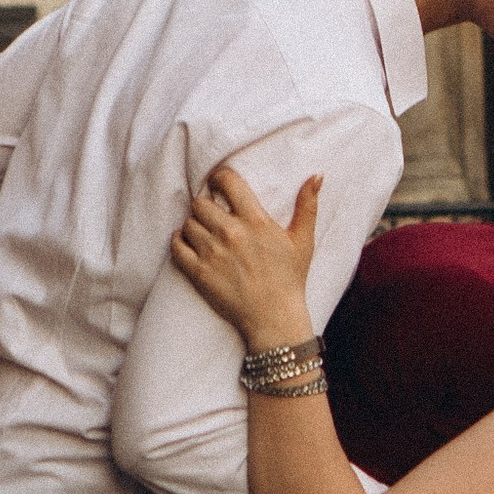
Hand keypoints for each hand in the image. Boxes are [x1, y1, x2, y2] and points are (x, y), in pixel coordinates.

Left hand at [171, 164, 322, 352]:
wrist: (274, 317)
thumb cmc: (290, 278)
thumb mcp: (303, 240)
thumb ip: (308, 205)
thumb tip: (317, 175)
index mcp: (255, 220)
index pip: (227, 181)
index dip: (220, 178)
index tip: (220, 185)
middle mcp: (230, 233)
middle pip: (201, 202)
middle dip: (206, 205)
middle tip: (214, 214)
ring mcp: (212, 253)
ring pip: (188, 223)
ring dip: (194, 224)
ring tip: (205, 232)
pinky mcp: (198, 272)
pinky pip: (176, 246)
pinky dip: (179, 241)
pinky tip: (189, 243)